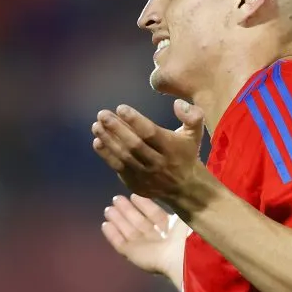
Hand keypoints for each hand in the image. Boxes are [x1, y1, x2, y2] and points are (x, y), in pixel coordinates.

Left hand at [91, 99, 205, 200]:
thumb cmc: (186, 154)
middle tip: (103, 114)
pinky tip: (98, 142)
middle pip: (133, 145)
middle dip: (116, 129)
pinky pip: (118, 167)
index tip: (121, 108)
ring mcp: (144, 174)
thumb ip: (192, 116)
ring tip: (96, 126)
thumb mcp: (195, 134)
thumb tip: (177, 103)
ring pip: (123, 156)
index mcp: (171, 148)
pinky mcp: (134, 182)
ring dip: (108, 140)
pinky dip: (106, 155)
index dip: (135, 121)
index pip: (151, 133)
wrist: (185, 188)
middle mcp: (157, 162)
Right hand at [102, 194, 188, 282]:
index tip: (134, 194)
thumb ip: (175, 203)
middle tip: (116, 198)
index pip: (155, 214)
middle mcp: (158, 238)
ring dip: (118, 220)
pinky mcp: (133, 255)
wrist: (181, 253)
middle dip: (128, 210)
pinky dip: (113, 236)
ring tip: (108, 208)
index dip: (144, 205)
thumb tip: (168, 191)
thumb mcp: (185, 212)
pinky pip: (121, 244)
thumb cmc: (186, 231)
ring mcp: (145, 247)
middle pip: (139, 222)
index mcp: (173, 228)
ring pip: (128, 231)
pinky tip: (105, 225)